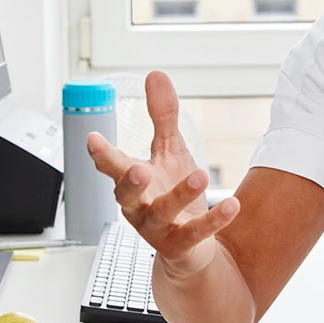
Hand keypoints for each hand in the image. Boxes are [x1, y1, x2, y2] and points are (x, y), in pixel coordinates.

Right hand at [86, 71, 239, 277]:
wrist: (189, 247)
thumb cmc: (172, 193)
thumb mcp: (169, 151)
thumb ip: (162, 116)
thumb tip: (155, 75)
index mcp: (132, 181)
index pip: (112, 166)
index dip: (101, 154)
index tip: (92, 139)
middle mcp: (139, 206)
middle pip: (126, 194)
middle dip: (129, 182)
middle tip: (138, 169)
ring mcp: (158, 228)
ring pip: (163, 212)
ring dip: (180, 195)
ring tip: (200, 176)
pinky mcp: (181, 245)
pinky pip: (196, 233)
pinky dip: (214, 221)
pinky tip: (231, 205)